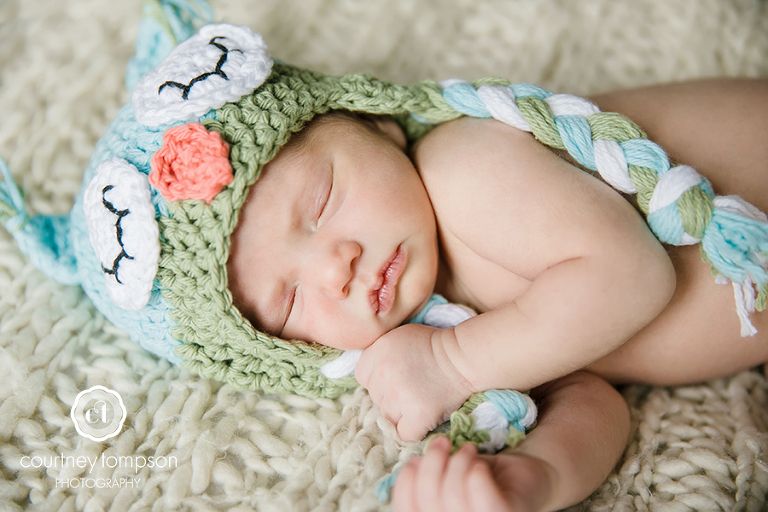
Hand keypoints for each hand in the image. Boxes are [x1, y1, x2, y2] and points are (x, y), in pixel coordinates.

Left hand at [355, 323, 473, 441]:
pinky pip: (403, 434)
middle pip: (375, 398)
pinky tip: (422, 416)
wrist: (463, 358)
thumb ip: (379, 353)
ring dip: (401, 413)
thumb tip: (369, 376)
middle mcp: (384, 374)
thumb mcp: (399, 337)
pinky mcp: (417, 415)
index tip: (396, 376)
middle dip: (390, 396)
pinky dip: (413, 429)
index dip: (378, 378)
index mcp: (378, 351)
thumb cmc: (433, 346)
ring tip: (420, 399)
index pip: (362, 377)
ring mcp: (399, 396)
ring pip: (387, 417)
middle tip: (412, 386)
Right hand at [393, 437, 510, 511]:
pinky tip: (481, 465)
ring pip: (453, 495)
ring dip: (459, 463)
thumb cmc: (482, 476)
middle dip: (433, 463)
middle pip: (428, 500)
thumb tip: (412, 466)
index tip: (415, 459)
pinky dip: (478, 474)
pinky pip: (484, 499)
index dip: (406, 483)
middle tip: (444, 442)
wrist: (527, 474)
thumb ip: (429, 476)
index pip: (406, 509)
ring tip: (469, 451)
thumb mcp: (449, 474)